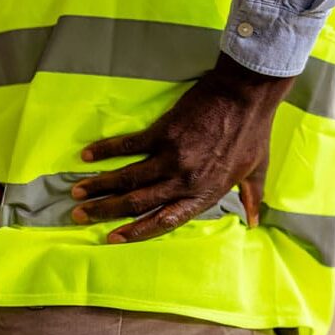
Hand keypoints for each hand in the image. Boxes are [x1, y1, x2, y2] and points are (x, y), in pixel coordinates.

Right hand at [71, 53, 293, 243]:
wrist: (246, 95)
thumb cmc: (253, 132)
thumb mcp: (257, 170)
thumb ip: (252, 197)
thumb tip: (256, 222)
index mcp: (205, 193)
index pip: (165, 221)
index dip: (136, 232)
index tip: (112, 239)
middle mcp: (184, 180)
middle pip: (137, 202)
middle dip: (106, 212)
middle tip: (80, 215)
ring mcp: (171, 156)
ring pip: (127, 178)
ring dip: (99, 186)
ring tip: (77, 193)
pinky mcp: (163, 132)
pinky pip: (128, 146)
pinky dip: (106, 150)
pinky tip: (88, 156)